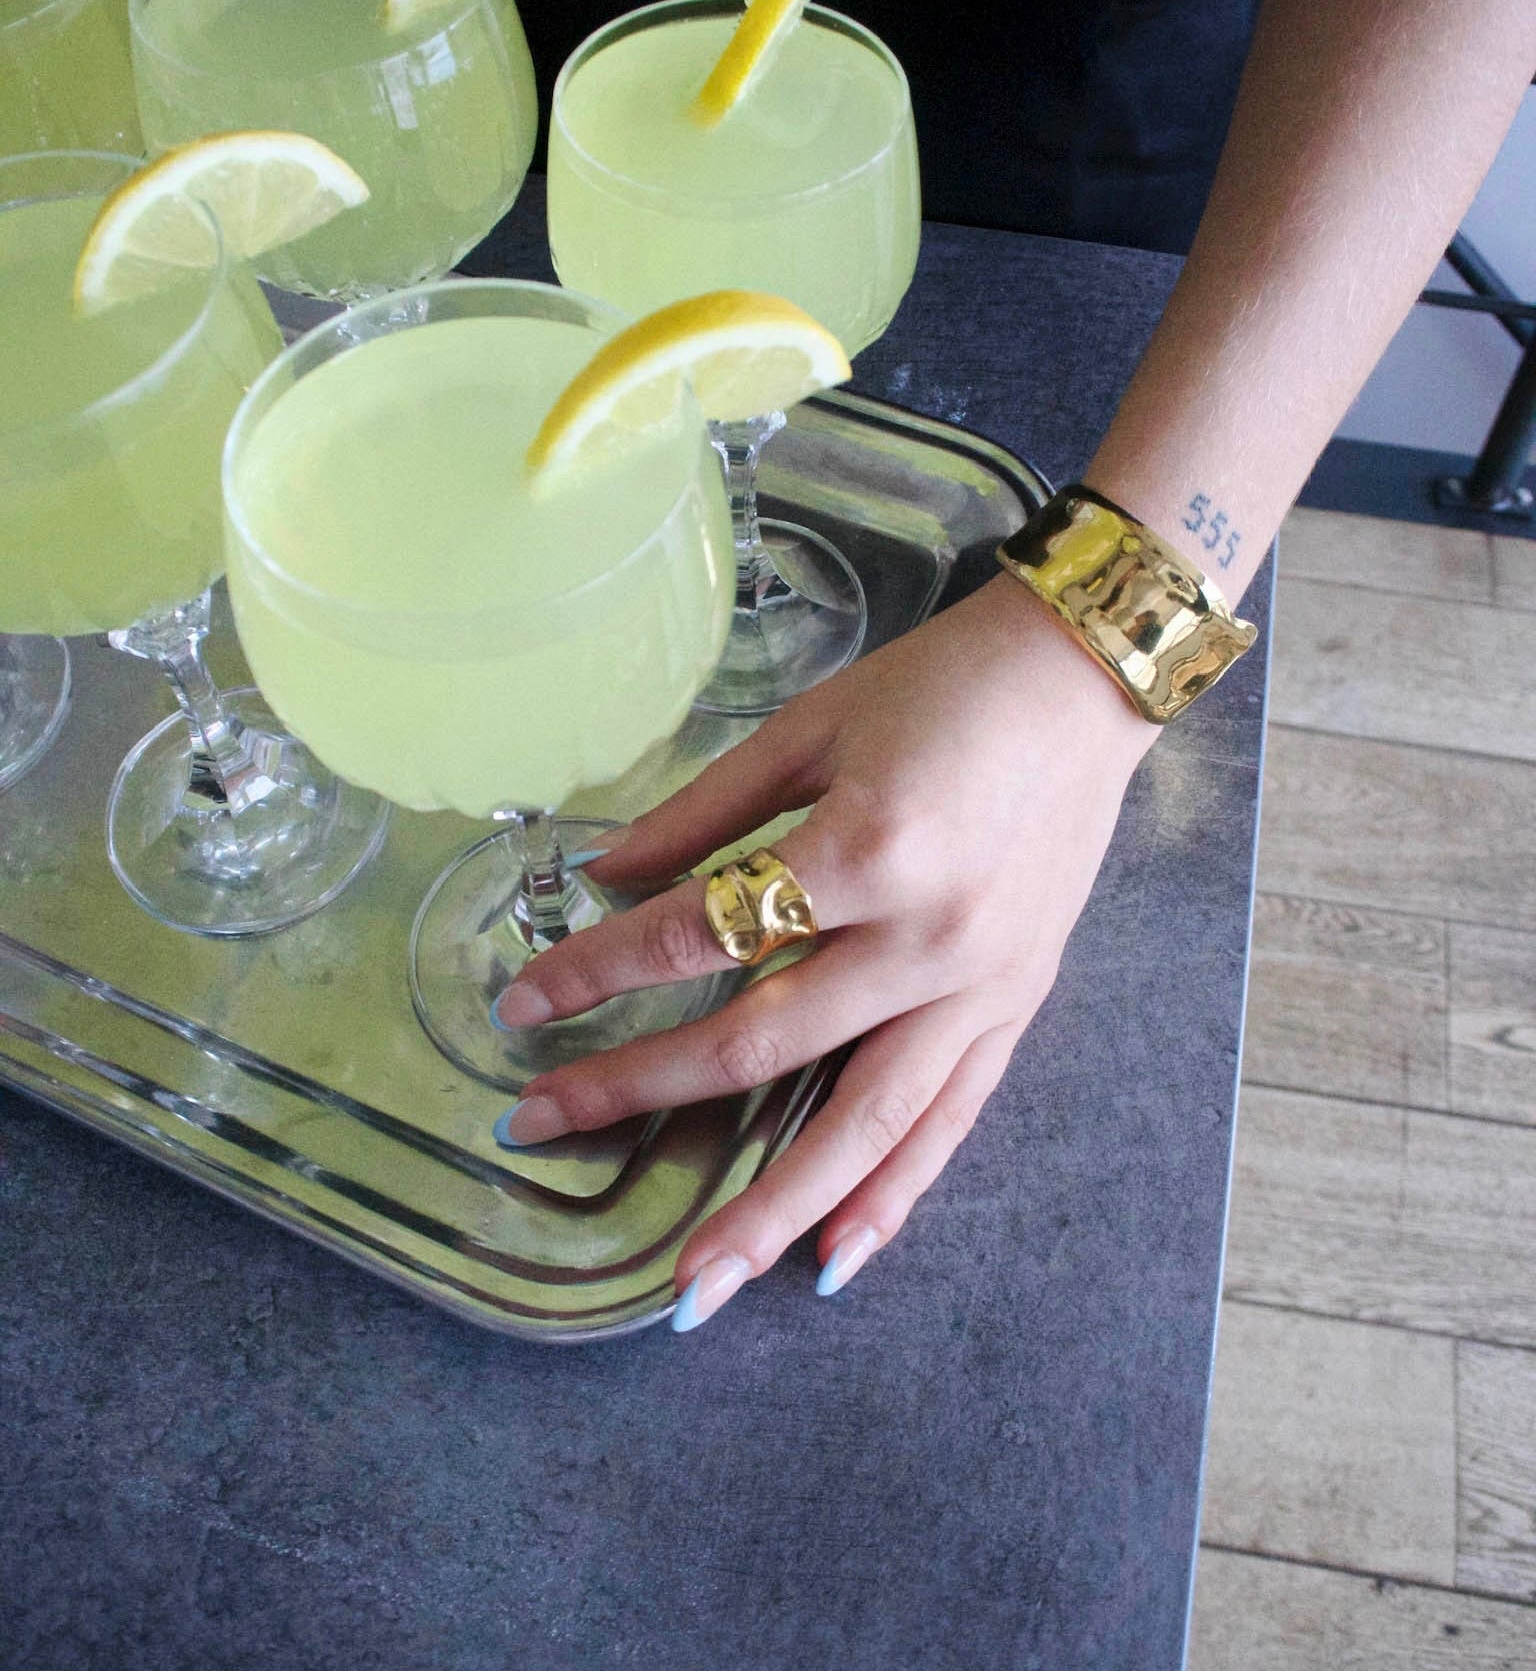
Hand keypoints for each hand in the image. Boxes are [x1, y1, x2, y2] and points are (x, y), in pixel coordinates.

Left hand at [492, 575, 1157, 1328]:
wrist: (1086, 678)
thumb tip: (605, 879)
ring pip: (860, 1125)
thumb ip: (702, 812)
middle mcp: (923, 940)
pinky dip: (892, 1195)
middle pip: (758, 1045)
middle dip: (638, 1090)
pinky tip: (834, 1259)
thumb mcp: (808, 726)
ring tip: (691, 1285)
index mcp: (865, 851)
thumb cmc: (941, 686)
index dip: (598, 972)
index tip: (522, 1003)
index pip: (700, 936)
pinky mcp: (1017, 1005)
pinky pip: (949, 1121)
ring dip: (769, 1210)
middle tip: (539, 1126)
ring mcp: (979, 986)